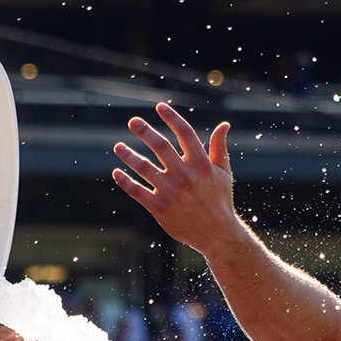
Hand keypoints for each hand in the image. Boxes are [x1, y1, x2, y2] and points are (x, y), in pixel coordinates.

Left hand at [112, 103, 238, 251]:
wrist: (217, 234)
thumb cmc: (220, 200)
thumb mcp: (223, 173)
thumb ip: (219, 148)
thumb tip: (224, 124)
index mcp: (201, 164)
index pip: (185, 133)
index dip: (172, 118)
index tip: (159, 107)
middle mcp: (184, 175)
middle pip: (160, 146)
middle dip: (145, 131)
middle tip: (133, 121)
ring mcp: (170, 192)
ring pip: (144, 168)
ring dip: (129, 155)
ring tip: (118, 146)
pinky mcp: (159, 208)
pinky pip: (137, 192)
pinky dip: (125, 182)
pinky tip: (117, 173)